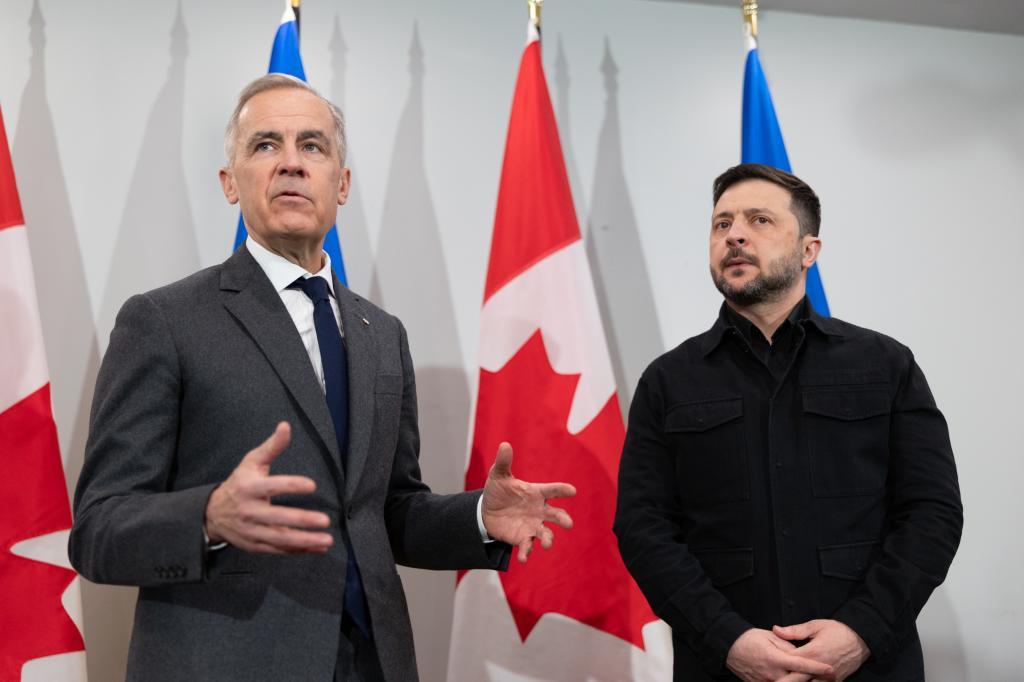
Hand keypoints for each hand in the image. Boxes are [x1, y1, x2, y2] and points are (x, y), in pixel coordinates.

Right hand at [204, 422, 332, 553]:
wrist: (212, 513)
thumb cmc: (239, 483)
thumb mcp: (252, 462)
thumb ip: (272, 447)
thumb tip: (286, 426)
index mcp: (249, 488)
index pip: (272, 486)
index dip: (292, 485)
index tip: (312, 485)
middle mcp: (249, 511)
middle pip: (278, 517)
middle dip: (302, 520)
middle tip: (325, 520)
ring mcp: (252, 530)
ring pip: (280, 538)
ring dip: (305, 540)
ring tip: (326, 540)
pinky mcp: (255, 545)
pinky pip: (278, 549)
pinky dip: (298, 550)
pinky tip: (316, 547)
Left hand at [480, 442, 575, 562]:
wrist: (487, 512)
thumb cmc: (498, 491)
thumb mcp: (498, 476)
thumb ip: (503, 462)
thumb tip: (504, 444)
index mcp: (536, 493)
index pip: (552, 490)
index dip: (562, 490)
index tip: (572, 490)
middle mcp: (539, 510)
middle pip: (556, 515)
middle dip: (563, 519)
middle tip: (569, 524)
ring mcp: (532, 525)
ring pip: (546, 534)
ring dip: (548, 539)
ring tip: (547, 544)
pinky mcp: (523, 538)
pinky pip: (527, 546)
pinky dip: (526, 552)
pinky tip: (522, 558)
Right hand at [726, 628, 834, 681]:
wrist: (729, 648)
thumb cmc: (749, 638)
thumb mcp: (768, 635)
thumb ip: (786, 644)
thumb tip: (799, 652)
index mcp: (774, 657)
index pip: (801, 664)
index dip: (817, 667)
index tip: (830, 669)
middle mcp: (771, 673)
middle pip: (798, 680)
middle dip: (813, 679)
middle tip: (827, 676)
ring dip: (800, 681)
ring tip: (810, 677)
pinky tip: (794, 678)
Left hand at [773, 620, 869, 681]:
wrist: (862, 640)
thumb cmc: (838, 630)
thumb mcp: (815, 625)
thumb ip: (794, 631)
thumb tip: (776, 630)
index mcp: (813, 652)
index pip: (790, 662)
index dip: (777, 664)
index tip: (766, 665)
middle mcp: (820, 668)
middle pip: (796, 679)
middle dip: (783, 680)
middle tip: (772, 680)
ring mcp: (828, 678)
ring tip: (782, 681)